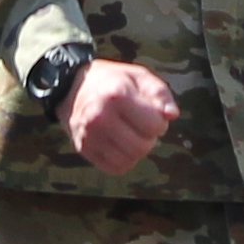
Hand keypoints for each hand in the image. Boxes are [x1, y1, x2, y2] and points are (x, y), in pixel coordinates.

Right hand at [60, 59, 178, 175]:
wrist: (72, 87)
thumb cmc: (113, 81)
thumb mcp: (138, 76)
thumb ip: (160, 93)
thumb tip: (172, 115)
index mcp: (116, 93)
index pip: (154, 125)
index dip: (159, 122)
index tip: (151, 114)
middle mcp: (100, 115)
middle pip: (142, 146)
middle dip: (149, 139)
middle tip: (142, 127)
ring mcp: (89, 134)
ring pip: (129, 160)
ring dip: (137, 151)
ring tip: (131, 135)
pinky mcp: (83, 148)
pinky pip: (115, 167)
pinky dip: (124, 160)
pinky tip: (120, 145)